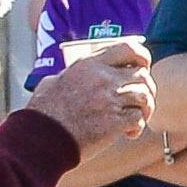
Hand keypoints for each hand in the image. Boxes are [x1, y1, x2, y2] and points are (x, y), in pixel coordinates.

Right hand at [21, 46, 159, 157]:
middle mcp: (103, 78)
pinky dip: (137, 127)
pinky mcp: (114, 122)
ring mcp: (110, 99)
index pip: (129, 48)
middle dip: (146, 88)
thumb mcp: (53, 82)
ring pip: (145, 96)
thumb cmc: (43, 113)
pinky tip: (128, 133)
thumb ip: (71, 74)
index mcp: (89, 64)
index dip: (142, 57)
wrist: (40, 138)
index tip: (142, 68)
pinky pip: (139, 119)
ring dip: (144, 109)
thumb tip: (73, 74)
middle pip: (143, 74)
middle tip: (138, 102)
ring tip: (135, 119)